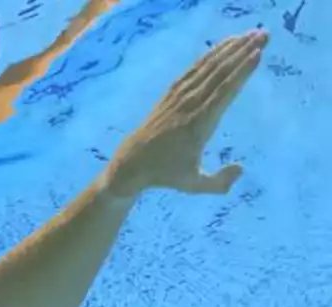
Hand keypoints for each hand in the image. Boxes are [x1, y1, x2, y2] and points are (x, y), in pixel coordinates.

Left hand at [104, 29, 267, 197]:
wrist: (131, 163)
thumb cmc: (166, 175)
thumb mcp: (193, 185)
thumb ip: (219, 182)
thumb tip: (242, 168)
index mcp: (197, 126)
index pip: (222, 94)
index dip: (240, 73)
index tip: (256, 54)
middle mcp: (188, 107)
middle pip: (218, 75)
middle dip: (241, 53)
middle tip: (263, 35)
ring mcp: (177, 99)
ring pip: (205, 69)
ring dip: (228, 50)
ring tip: (249, 34)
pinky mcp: (170, 95)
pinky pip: (192, 71)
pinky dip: (208, 57)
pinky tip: (222, 46)